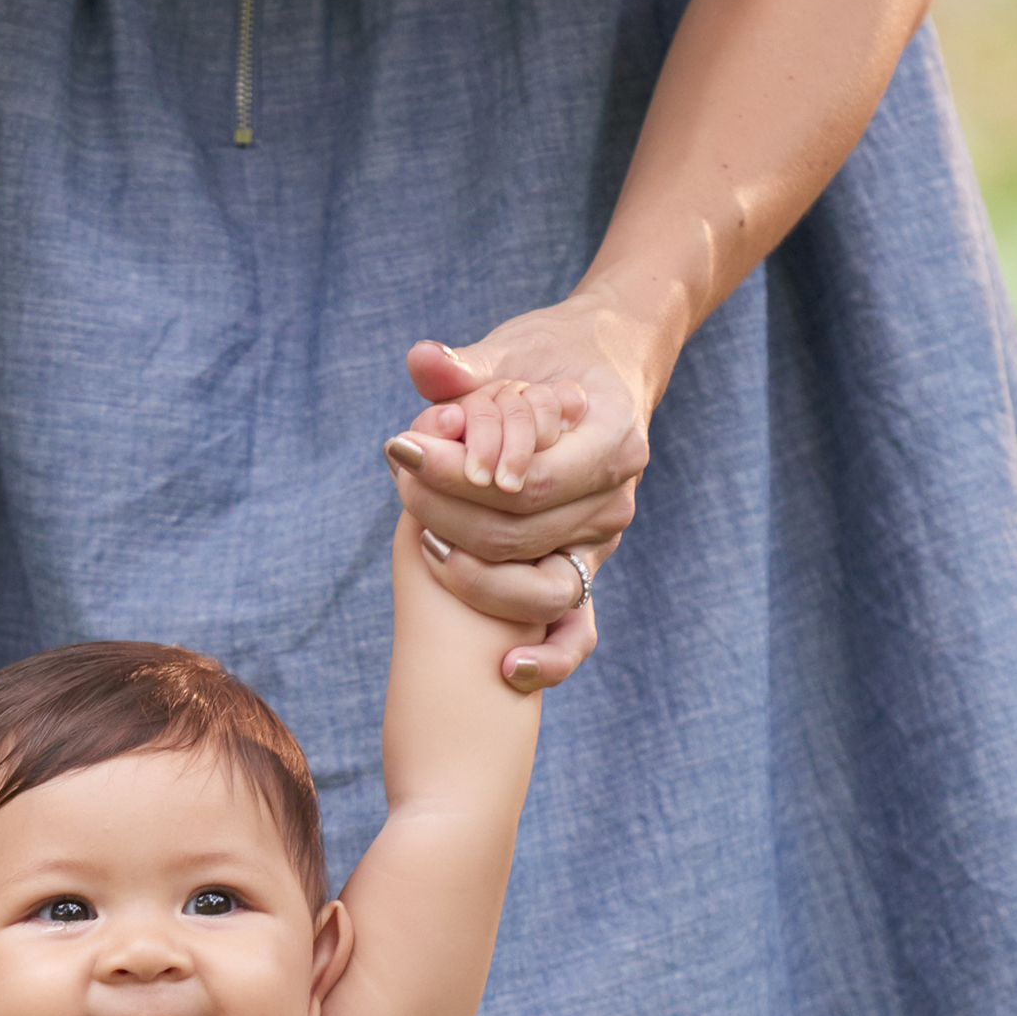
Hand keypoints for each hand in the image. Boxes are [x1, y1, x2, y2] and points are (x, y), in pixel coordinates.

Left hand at [391, 375, 602, 688]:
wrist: (603, 371)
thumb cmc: (552, 356)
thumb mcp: (514, 347)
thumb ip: (469, 364)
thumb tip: (423, 362)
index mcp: (613, 438)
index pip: (529, 481)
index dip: (458, 477)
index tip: (401, 451)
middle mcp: (616, 498)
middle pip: (521, 536)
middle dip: (447, 516)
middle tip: (400, 483)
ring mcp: (602, 542)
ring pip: (536, 587)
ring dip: (469, 575)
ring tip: (421, 538)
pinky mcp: (586, 571)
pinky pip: (577, 631)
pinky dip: (550, 658)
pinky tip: (507, 668)